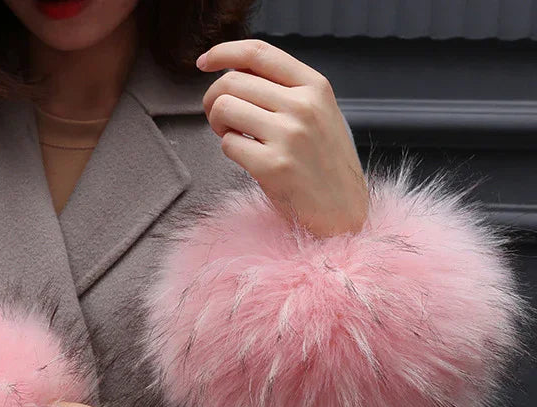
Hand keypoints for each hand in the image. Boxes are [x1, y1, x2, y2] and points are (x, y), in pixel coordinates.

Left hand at [198, 39, 368, 237]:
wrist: (343, 211)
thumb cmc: (325, 164)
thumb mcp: (319, 113)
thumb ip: (285, 90)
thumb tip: (236, 75)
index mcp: (315, 86)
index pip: (258, 53)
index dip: (224, 52)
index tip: (205, 62)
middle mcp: (302, 106)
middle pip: (233, 82)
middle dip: (214, 99)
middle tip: (220, 119)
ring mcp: (288, 136)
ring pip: (224, 108)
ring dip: (218, 124)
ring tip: (233, 136)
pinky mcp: (272, 166)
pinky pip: (227, 145)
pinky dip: (228, 150)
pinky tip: (246, 157)